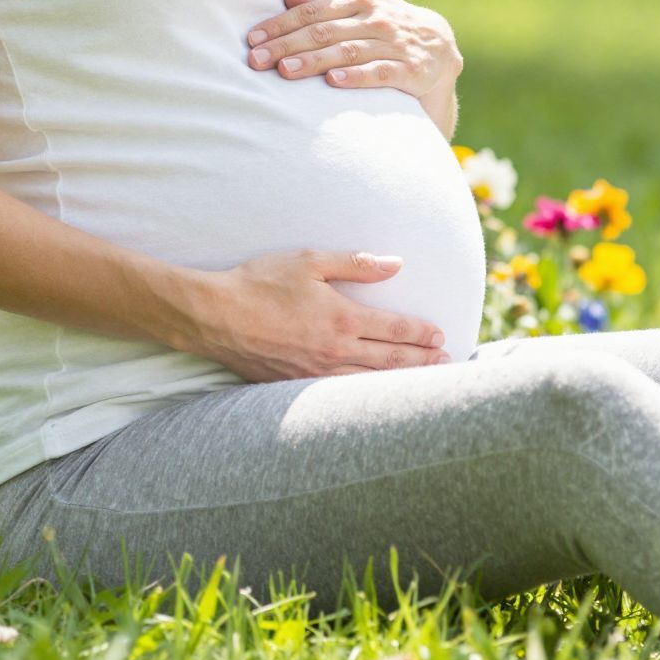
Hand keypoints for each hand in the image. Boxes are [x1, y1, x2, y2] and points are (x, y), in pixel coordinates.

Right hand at [187, 248, 450, 381]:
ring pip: (367, 382)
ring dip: (398, 382)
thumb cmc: (260, 283)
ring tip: (422, 382)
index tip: (440, 335)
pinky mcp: (294, 386)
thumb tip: (396, 264)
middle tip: (445, 363)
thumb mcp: (310, 262)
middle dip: (420, 361)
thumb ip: (357, 264)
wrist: (213, 316)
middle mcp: (333, 350)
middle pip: (389, 360)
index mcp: (341, 318)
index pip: (394, 329)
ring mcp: (314, 372)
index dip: (420, 332)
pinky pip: (337, 394)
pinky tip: (373, 397)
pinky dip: (363, 396)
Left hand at [245, 0, 463, 96]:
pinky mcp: (411, 70)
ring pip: (348, 51)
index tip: (253, 39)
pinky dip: (356, 77)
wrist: (441, 48)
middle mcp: (379, 18)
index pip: (314, 11)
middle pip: (325, 31)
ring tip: (286, 71)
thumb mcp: (363, 6)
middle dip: (287, 45)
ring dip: (314, 61)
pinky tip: (333, 83)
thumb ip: (327, 1)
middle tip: (257, 60)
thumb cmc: (388, 26)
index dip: (281, 25)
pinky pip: (380, 72)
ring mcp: (396, 44)